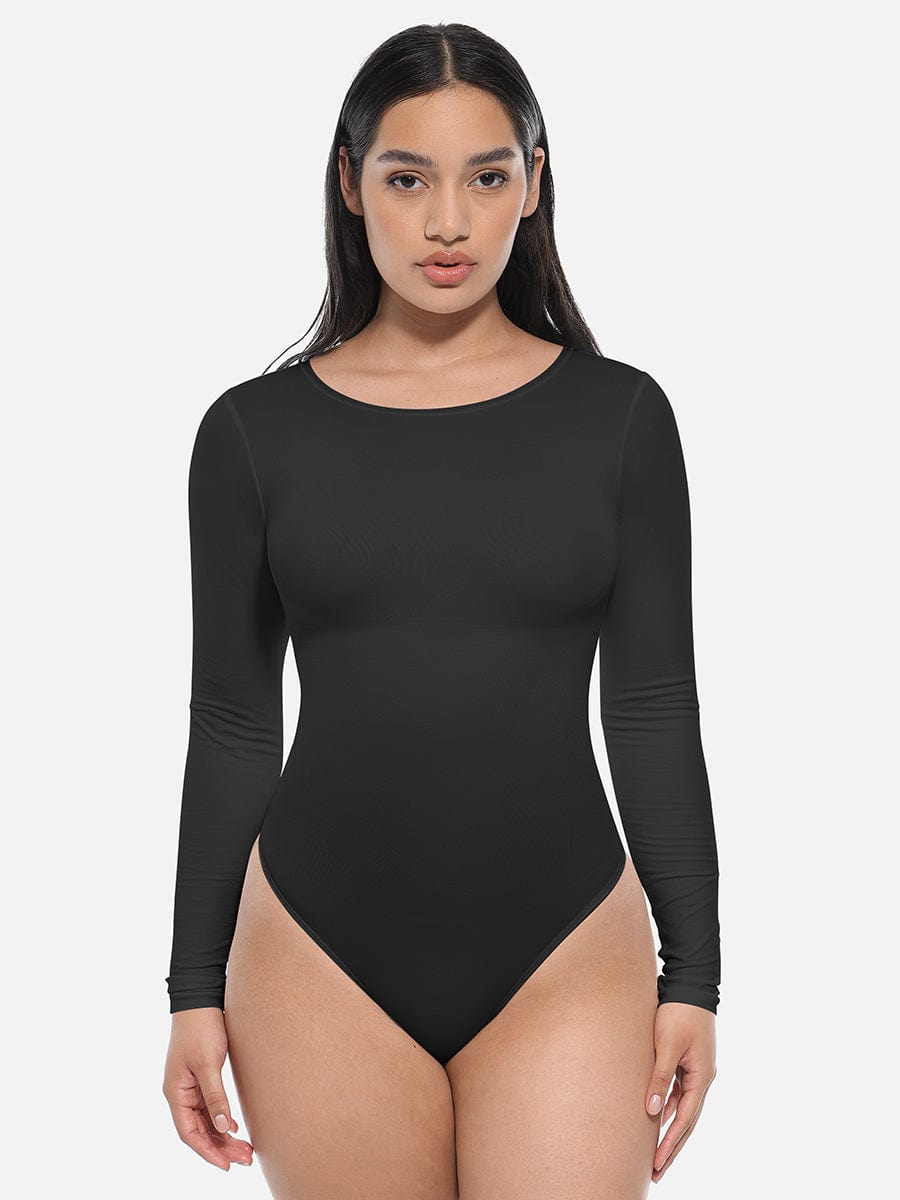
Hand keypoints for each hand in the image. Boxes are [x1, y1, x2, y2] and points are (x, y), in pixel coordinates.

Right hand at [162, 1007, 253, 1170]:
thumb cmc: (201, 1027)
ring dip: (223, 1135)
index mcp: (175, 1092)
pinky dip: (222, 1119)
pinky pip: (209, 1106)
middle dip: (220, 1147)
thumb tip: (224, 1128)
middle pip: (199, 1130)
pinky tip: (235, 1127)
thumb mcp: (208, 1063)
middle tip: (245, 1159)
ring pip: (205, 1120)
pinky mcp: (201, 1076)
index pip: (189, 1133)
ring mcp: (190, 1085)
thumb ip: (215, 1096)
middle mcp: (180, 1092)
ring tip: (245, 1149)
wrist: (201, 998)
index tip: (227, 1165)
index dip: (207, 1151)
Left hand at [644, 1002, 716, 1182]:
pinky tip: (657, 1118)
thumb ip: (660, 1077)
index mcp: (702, 1077)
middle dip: (672, 1147)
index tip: (657, 1163)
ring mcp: (697, 1072)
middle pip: (687, 1121)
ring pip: (684, 1109)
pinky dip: (669, 1109)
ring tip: (656, 1154)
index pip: (685, 1119)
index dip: (670, 1143)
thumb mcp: (667, 1044)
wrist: (690, 986)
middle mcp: (703, 1078)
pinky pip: (679, 1093)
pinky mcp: (688, 1064)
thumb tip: (651, 1110)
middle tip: (657, 1172)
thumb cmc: (678, 1013)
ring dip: (670, 1130)